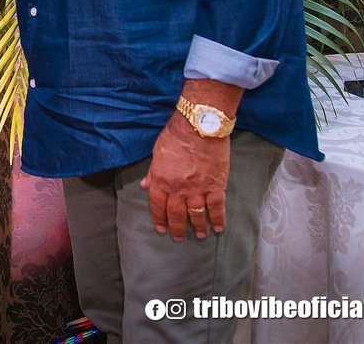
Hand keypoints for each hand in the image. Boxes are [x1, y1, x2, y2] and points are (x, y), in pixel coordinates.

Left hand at [141, 115, 230, 240]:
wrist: (200, 126)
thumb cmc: (176, 135)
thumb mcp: (157, 152)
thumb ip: (152, 172)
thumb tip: (145, 185)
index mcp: (161, 180)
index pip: (157, 205)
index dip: (159, 218)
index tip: (161, 228)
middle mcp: (178, 189)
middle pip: (176, 214)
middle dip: (177, 228)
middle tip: (178, 237)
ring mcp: (198, 189)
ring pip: (196, 215)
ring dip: (197, 227)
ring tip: (199, 235)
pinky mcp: (216, 186)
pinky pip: (217, 208)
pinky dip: (218, 220)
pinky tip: (218, 228)